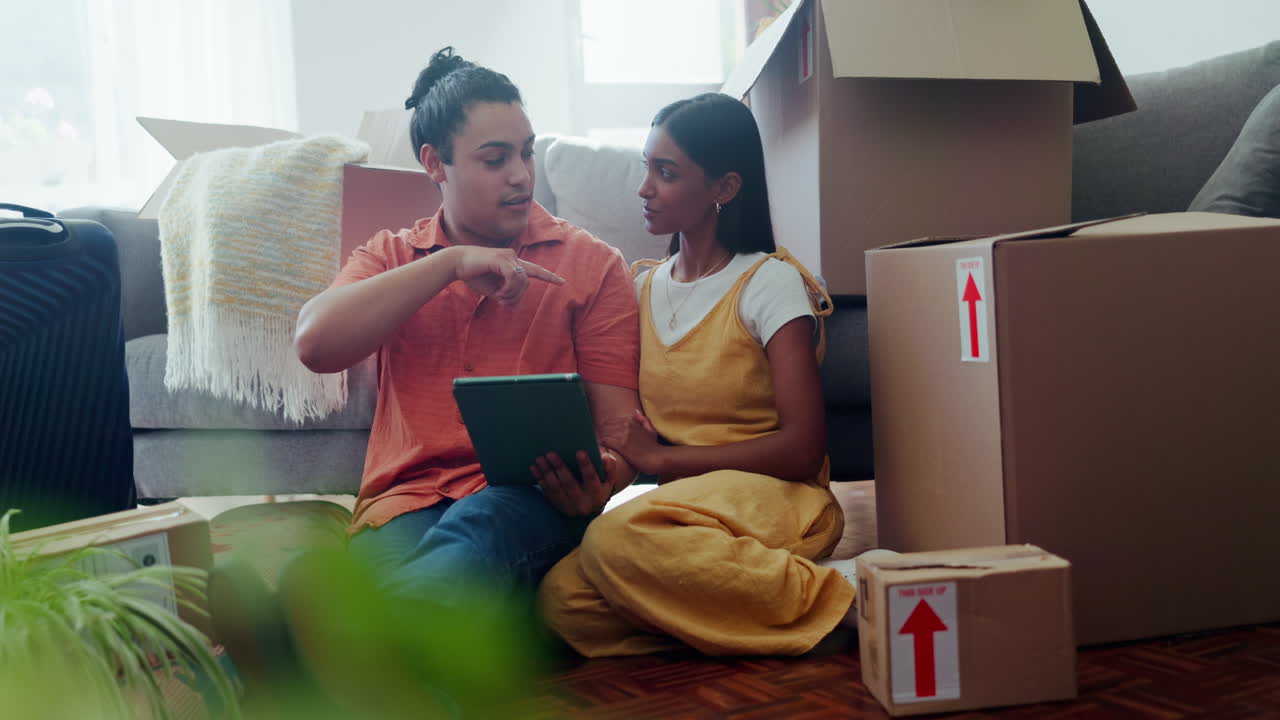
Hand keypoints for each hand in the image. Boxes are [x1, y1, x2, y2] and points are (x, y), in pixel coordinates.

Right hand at [446, 245, 563, 304]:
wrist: (456, 264)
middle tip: (503, 301)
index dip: (549, 277)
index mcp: (512, 263)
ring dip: (512, 293)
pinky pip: (514, 277)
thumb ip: (504, 295)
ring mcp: (508, 256)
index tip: (562, 282)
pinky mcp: (502, 258)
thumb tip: (514, 305)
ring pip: (522, 280)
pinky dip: (508, 288)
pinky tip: (498, 292)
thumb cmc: (472, 275)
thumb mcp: (492, 289)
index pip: (535, 270)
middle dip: (517, 296)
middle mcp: (513, 257)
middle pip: (527, 281)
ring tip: (499, 296)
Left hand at [532, 450, 614, 516]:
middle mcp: (582, 502)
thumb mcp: (608, 479)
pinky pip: (547, 491)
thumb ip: (610, 467)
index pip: (591, 478)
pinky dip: (540, 479)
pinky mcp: (557, 505)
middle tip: (551, 453)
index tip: (580, 451)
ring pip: (555, 488)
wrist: (589, 507)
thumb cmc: (599, 485)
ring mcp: (568, 506)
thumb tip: (605, 457)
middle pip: (569, 483)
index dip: (586, 465)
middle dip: (560, 467)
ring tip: (540, 458)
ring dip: (546, 472)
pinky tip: (534, 468)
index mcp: (596, 494)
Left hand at [599, 410, 663, 474]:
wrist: (658, 458)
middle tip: (597, 438)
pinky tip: (601, 448)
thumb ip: (643, 420)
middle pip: (605, 425)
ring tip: (598, 442)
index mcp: (631, 421)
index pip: (611, 420)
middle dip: (600, 431)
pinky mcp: (622, 446)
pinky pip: (606, 441)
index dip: (604, 426)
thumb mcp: (651, 431)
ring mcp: (624, 436)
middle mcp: (627, 426)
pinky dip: (602, 444)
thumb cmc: (654, 447)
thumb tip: (635, 411)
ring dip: (600, 437)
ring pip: (604, 432)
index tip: (601, 432)